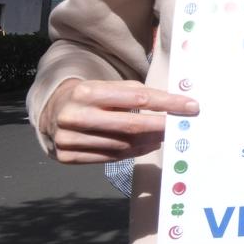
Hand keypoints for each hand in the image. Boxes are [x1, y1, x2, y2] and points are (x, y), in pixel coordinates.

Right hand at [40, 78, 198, 164]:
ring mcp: (69, 139)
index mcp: (87, 92)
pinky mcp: (67, 156)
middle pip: (131, 125)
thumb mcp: (107, 86)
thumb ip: (135, 93)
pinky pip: (111, 157)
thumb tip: (174, 104)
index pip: (138, 97)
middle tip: (181, 126)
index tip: (190, 106)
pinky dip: (134, 152)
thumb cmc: (90, 96)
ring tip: (165, 136)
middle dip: (162, 126)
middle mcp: (75, 116)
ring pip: (122, 144)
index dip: (167, 103)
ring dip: (150, 141)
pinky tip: (148, 146)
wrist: (53, 111)